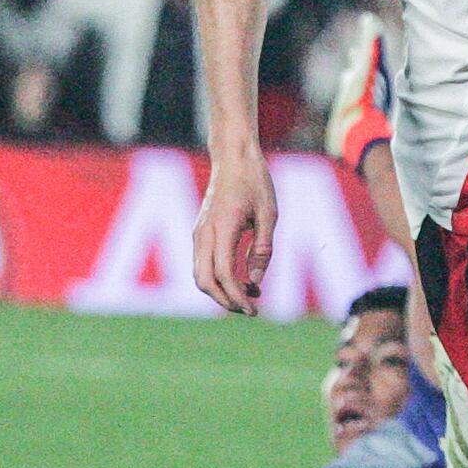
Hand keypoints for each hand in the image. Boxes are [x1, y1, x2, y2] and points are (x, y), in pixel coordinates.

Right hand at [193, 152, 276, 315]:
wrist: (233, 157)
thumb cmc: (254, 181)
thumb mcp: (269, 214)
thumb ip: (262, 249)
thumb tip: (256, 281)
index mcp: (222, 227)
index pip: (224, 274)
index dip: (237, 296)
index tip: (254, 310)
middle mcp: (204, 233)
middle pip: (204, 281)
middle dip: (226, 301)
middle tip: (251, 309)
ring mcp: (198, 233)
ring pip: (200, 275)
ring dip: (222, 292)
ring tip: (251, 294)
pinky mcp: (200, 233)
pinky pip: (203, 264)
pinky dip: (219, 279)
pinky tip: (243, 280)